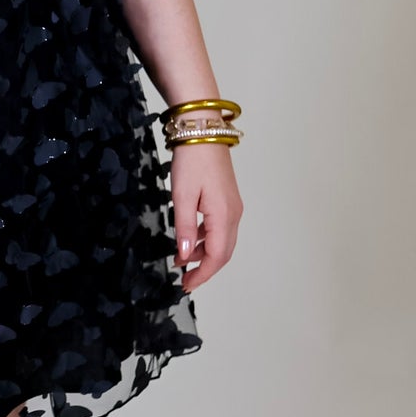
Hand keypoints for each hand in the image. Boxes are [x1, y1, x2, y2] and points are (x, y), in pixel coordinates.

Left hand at [170, 140, 241, 292]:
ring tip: (182, 260)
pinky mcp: (227, 199)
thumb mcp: (182, 196)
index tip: (186, 285)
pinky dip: (206, 239)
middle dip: (205, 269)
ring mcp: (232, 206)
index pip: (216, 256)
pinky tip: (190, 239)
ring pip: (222, 241)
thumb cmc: (192, 159)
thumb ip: (184, 227)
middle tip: (185, 280)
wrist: (203, 130)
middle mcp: (234, 214)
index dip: (202, 274)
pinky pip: (220, 228)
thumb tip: (185, 255)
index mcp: (224, 215)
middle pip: (223, 252)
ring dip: (204, 254)